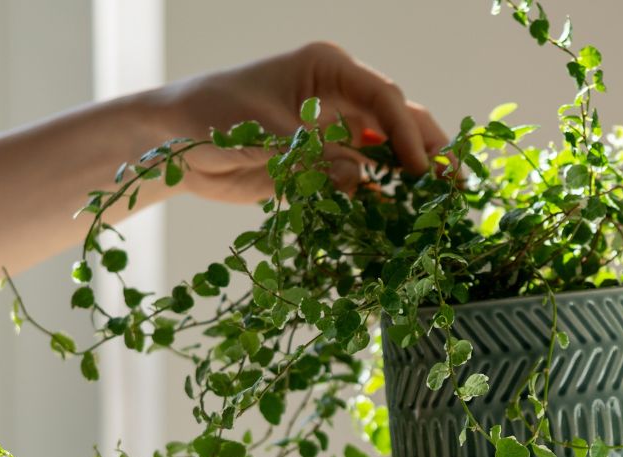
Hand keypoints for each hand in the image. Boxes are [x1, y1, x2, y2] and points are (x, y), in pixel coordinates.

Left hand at [149, 41, 447, 202]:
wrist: (170, 145)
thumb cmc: (208, 118)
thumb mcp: (260, 134)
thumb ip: (312, 158)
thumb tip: (365, 183)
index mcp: (327, 70)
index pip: (383, 97)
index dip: (407, 132)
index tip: (419, 169)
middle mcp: (339, 97)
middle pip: (399, 120)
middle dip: (427, 150)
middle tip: (452, 186)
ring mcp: (334, 131)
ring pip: (387, 152)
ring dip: (411, 178)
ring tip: (439, 207)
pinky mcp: (324, 164)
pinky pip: (362, 180)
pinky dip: (381, 199)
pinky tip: (400, 221)